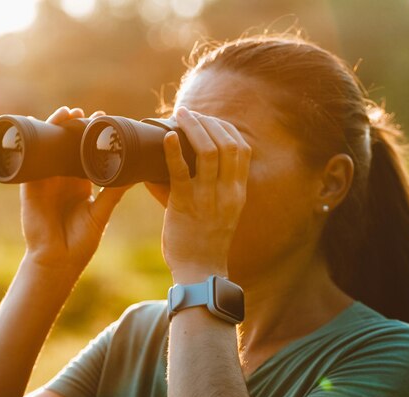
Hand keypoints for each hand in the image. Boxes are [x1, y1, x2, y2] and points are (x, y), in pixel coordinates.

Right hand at [20, 106, 130, 273]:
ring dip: (54, 129)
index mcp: (80, 184)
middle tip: (84, 113)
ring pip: (48, 149)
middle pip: (66, 146)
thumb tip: (135, 173)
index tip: (103, 118)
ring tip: (66, 114)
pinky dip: (33, 145)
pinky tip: (37, 128)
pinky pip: (30, 161)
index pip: (85, 153)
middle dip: (73, 127)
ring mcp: (45, 182)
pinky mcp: (30, 188)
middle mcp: (62, 180)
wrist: (58, 262)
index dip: (92, 136)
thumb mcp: (100, 213)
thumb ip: (114, 192)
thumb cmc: (80, 242)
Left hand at [162, 107, 251, 283]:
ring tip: (179, 115)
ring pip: (209, 152)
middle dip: (209, 122)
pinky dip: (174, 151)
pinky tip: (166, 137)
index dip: (226, 128)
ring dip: (193, 128)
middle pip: (228, 144)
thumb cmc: (205, 242)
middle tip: (189, 113)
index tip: (209, 120)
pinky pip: (181, 172)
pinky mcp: (185, 206)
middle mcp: (228, 192)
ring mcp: (208, 198)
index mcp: (238, 192)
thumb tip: (188, 164)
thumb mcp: (222, 212)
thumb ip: (213, 188)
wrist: (199, 272)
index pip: (241, 149)